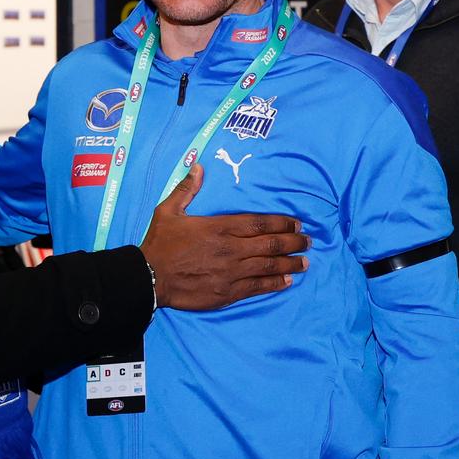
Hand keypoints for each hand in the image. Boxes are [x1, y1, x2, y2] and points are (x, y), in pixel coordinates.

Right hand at [139, 164, 308, 310]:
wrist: (149, 277)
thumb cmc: (160, 244)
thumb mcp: (168, 210)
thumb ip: (186, 189)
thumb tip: (199, 167)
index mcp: (220, 227)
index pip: (260, 223)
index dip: (282, 223)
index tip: (297, 223)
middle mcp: (232, 249)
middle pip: (271, 244)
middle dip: (293, 242)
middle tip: (308, 241)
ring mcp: (232, 272)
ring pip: (269, 266)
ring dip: (290, 263)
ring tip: (305, 262)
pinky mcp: (228, 292)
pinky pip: (258, 287)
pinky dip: (275, 284)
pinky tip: (287, 281)